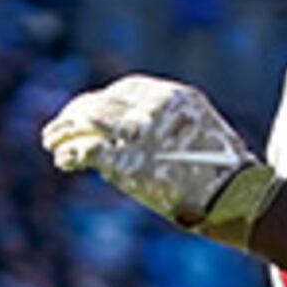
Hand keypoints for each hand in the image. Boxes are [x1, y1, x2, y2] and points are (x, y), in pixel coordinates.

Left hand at [45, 76, 281, 245]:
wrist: (235, 198)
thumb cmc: (224, 174)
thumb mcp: (203, 133)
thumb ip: (171, 125)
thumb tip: (139, 136)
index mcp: (174, 96)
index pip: (126, 88)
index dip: (103, 99)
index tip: (89, 110)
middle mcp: (152, 109)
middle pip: (102, 103)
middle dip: (76, 114)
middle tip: (59, 126)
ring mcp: (138, 134)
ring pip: (88, 122)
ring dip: (65, 131)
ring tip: (51, 140)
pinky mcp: (126, 162)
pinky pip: (87, 151)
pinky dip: (71, 154)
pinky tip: (62, 160)